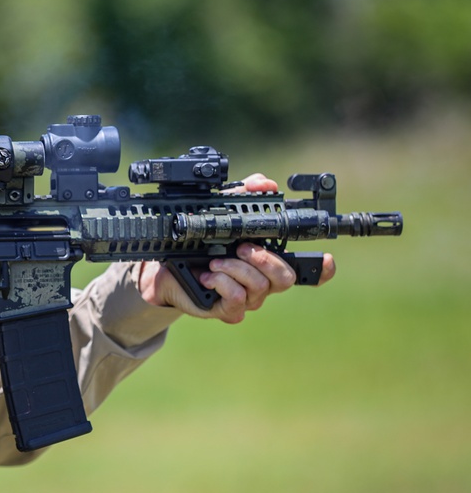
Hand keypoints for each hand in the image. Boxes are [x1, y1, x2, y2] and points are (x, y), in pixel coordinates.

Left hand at [138, 173, 335, 322]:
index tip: (327, 259)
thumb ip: (242, 195)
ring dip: (236, 269)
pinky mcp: (228, 310)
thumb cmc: (198, 244)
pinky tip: (209, 276)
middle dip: (265, 259)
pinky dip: (224, 283)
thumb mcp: (219, 212)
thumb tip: (264, 182)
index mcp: (267, 260)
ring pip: (260, 287)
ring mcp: (248, 298)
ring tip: (215, 262)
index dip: (322, 269)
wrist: (166, 268)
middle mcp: (262, 281)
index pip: (306, 270)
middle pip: (286, 278)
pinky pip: (239, 300)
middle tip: (242, 247)